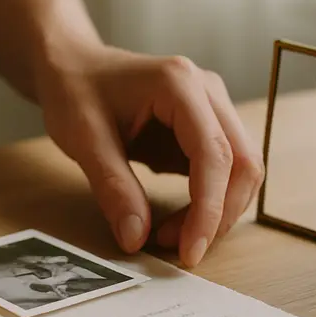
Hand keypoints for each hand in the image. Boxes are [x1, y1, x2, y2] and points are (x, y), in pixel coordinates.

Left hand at [36, 46, 263, 267]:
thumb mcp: (83, 140)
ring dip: (217, 211)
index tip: (190, 251)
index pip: (214, 154)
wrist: (72, 65)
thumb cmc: (75, 91)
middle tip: (181, 250)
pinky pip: (224, 172)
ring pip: (241, 170)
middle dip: (219, 215)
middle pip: (243, 163)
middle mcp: (208, 90)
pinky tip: (174, 221)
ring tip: (170, 235)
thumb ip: (113, 188)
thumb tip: (136, 238)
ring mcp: (212, 106)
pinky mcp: (207, 127)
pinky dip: (207, 203)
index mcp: (180, 84)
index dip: (209, 209)